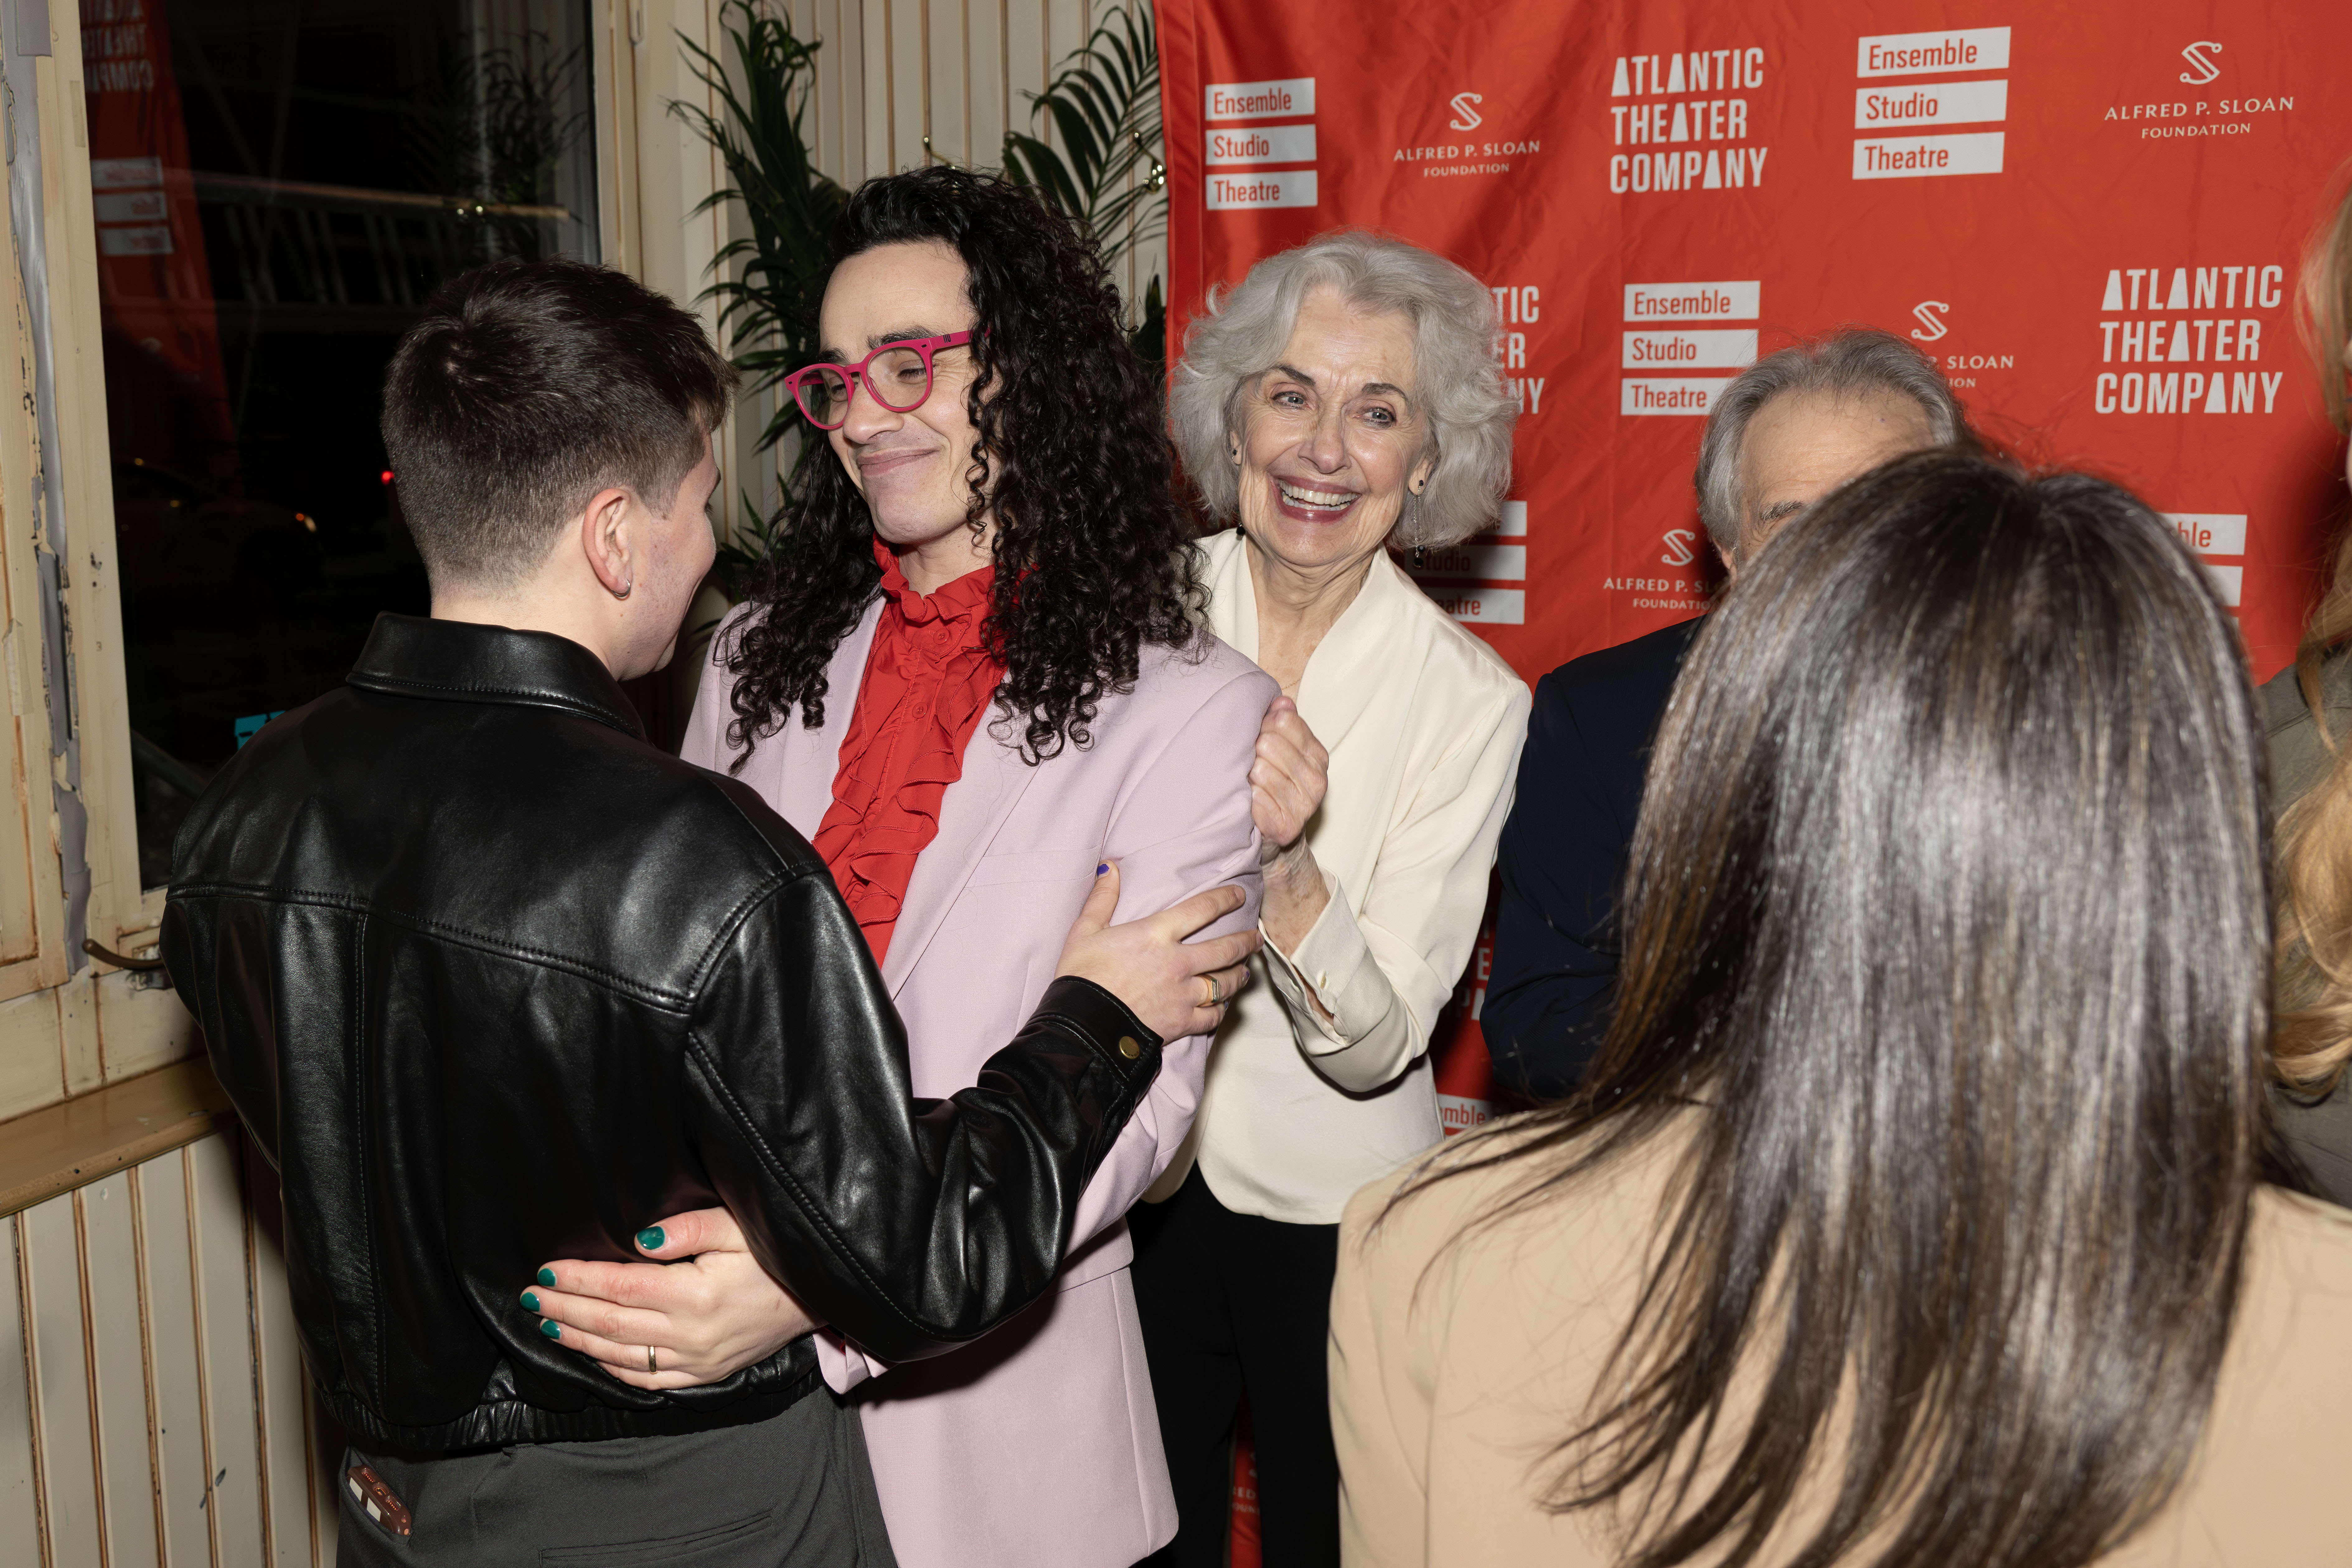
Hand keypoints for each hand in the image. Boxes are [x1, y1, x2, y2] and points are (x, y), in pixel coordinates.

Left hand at [527, 1207, 818, 1390]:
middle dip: (565, 1308)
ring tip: (549, 1322)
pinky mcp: (705, 1374)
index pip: (619, 1287)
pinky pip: (647, 1379)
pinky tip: (592, 1353)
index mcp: (696, 1295)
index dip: (579, 1278)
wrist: (818, 1295)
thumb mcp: (738, 1226)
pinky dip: (612, 1368)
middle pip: (610, 1324)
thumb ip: (687, 1227)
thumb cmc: (776, 1254)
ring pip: (620, 1356)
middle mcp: (691, 1336)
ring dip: (579, 1340)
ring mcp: (697, 1361)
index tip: (548, 1268)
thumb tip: (639, 1239)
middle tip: (531, 1295)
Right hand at [1056, 862, 1259, 1039]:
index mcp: (1156, 934)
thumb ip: (1102, 898)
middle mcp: (1178, 962)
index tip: (1239, 895)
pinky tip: (1224, 1006)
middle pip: (1225, 948)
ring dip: (1239, 975)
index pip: (1202, 909)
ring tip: (1245, 970)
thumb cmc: (1081, 977)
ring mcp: (1183, 994)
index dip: (1225, 898)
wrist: (1081, 1027)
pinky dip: (1221, 1011)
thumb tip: (1110, 868)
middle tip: (1256, 937)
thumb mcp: (1085, 931)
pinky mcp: (1181, 1023)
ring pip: (1225, 983)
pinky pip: (1212, 1017)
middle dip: (1246, 941)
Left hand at [1251, 697, 1327, 871]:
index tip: (1258, 738)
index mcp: (1317, 755)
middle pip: (1269, 743)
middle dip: (1252, 751)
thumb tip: (1281, 701)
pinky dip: (1245, 799)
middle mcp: (1317, 780)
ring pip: (1260, 770)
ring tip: (1248, 784)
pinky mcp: (1285, 826)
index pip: (1284, 721)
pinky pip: (1254, 798)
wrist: (1270, 834)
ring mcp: (1304, 806)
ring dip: (1246, 776)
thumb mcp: (1281, 750)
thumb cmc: (1272, 785)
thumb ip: (1282, 723)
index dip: (1263, 726)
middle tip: (1249, 764)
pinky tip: (1247, 803)